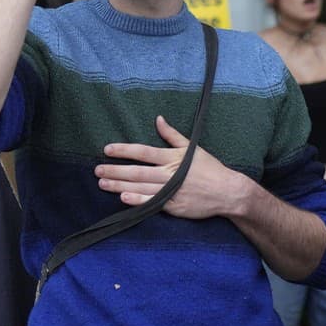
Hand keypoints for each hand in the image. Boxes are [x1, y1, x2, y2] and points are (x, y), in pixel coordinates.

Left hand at [94, 115, 246, 219]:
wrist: (228, 192)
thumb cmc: (210, 168)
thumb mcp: (192, 148)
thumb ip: (172, 135)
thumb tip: (158, 119)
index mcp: (173, 158)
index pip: (143, 152)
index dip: (124, 150)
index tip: (107, 149)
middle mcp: (169, 174)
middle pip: (137, 171)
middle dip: (116, 170)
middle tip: (97, 169)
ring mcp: (171, 191)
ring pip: (141, 187)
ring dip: (120, 185)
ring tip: (103, 183)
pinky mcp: (174, 206)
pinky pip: (152, 203)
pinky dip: (137, 201)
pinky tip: (123, 198)